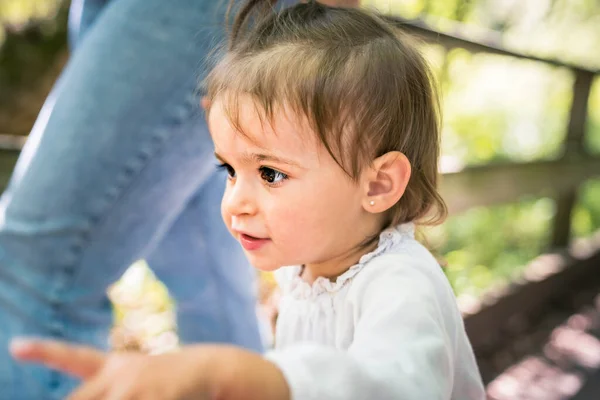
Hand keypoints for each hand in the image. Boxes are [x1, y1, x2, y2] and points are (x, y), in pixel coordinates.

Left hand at [10, 338, 210, 399]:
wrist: (207, 369)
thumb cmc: (163, 382)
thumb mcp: (131, 380)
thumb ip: (103, 390)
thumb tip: (78, 397)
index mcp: (111, 367)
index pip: (72, 358)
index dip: (44, 352)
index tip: (16, 345)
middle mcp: (120, 373)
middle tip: (119, 395)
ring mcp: (138, 386)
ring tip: (141, 395)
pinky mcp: (159, 397)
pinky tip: (157, 399)